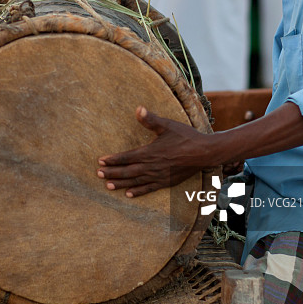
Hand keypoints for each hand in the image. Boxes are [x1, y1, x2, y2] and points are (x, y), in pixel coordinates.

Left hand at [97, 106, 216, 196]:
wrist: (204, 153)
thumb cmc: (185, 137)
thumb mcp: (167, 125)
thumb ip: (150, 119)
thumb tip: (138, 108)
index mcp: (150, 152)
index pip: (126, 157)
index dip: (112, 160)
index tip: (100, 161)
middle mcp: (152, 166)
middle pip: (127, 171)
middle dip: (112, 173)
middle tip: (98, 174)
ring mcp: (159, 176)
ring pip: (135, 182)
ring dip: (121, 184)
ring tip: (108, 186)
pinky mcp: (166, 182)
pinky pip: (149, 189)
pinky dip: (138, 192)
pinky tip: (128, 194)